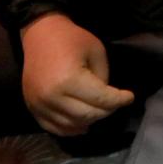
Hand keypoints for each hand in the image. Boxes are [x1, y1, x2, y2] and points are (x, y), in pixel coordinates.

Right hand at [20, 13, 134, 135]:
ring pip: (72, 125)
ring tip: (99, 110)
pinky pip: (54, 128)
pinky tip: (82, 124)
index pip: (101, 100)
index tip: (129, 97)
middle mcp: (53, 96)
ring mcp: (40, 104)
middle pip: (88, 116)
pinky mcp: (32, 107)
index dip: (119, 100)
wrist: (40, 34)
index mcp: (69, 79)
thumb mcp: (96, 51)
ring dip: (90, 121)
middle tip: (114, 103)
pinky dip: (71, 129)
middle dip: (106, 111)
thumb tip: (105, 100)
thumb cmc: (71, 39)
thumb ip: (103, 78)